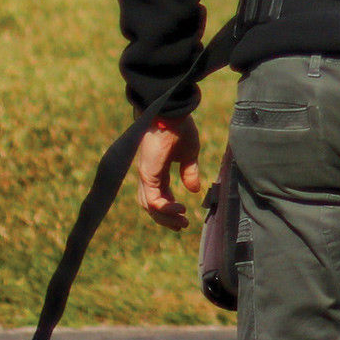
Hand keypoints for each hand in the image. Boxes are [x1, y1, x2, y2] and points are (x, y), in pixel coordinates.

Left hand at [130, 115, 200, 229]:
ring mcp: (145, 175)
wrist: (172, 114)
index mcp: (157, 169)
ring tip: (182, 221)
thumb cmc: (180, 128)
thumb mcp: (189, 153)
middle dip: (166, 218)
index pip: (159, 195)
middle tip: (181, 226)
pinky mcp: (147, 174)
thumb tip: (193, 190)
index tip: (183, 217)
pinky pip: (153, 200)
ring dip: (165, 217)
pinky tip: (180, 209)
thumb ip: (189, 171)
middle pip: (151, 204)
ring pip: (149, 206)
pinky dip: (165, 208)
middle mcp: (148, 174)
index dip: (170, 208)